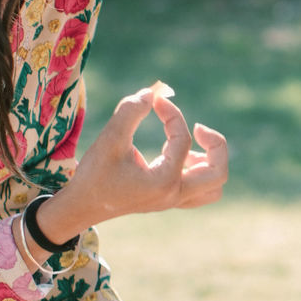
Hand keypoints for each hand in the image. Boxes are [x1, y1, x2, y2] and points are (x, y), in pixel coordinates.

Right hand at [44, 85, 228, 238]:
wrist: (82, 207)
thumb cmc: (94, 174)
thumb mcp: (109, 139)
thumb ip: (130, 112)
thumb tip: (152, 93)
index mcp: (164, 181)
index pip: (183, 140)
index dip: (172, 114)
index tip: (156, 100)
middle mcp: (174, 194)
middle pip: (218, 173)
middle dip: (216, 145)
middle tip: (197, 128)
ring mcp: (174, 201)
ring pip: (214, 187)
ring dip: (209, 162)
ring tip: (188, 146)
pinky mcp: (168, 200)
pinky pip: (200, 192)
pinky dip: (199, 173)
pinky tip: (179, 157)